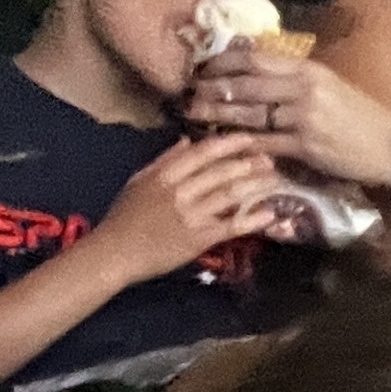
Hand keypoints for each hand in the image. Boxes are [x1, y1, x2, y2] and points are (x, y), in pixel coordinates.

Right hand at [88, 134, 283, 284]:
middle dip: (249, 163)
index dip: (229, 144)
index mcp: (165, 175)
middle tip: (270, 159)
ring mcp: (192, 215)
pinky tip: (270, 214)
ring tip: (275, 180)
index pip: (203, 153)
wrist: (115, 252)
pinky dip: (253, 220)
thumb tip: (187, 141)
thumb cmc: (125, 217)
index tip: (249, 138)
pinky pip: (232, 226)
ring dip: (256, 186)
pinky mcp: (199, 238)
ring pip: (230, 195)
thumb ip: (164, 160)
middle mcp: (180, 191)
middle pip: (221, 172)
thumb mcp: (139, 181)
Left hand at [188, 44, 390, 189]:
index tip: (203, 67)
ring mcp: (305, 118)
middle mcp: (304, 89)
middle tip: (188, 92)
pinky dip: (242, 144)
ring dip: (218, 115)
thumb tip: (260, 74)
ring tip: (195, 114)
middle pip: (245, 84)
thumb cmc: (365, 117)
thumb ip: (297, 80)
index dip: (223, 62)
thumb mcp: (332, 86)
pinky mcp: (307, 147)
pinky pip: (265, 144)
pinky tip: (224, 143)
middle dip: (212, 88)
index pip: (254, 59)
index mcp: (309, 69)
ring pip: (249, 114)